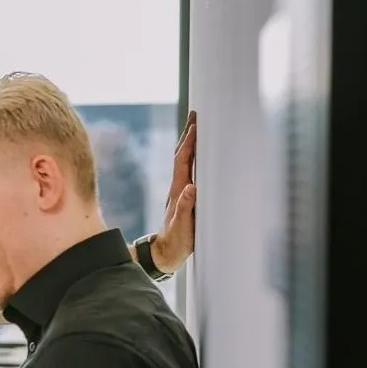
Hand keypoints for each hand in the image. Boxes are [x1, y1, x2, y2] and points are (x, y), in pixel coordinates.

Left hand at [151, 110, 197, 273]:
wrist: (166, 253)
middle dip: (189, 134)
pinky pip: (190, 171)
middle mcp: (178, 186)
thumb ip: (185, 208)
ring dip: (192, 143)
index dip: (189, 142)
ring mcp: (181, 191)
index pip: (183, 160)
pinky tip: (200, 155)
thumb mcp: (183, 226)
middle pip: (183, 155)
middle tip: (196, 114)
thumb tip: (190, 188)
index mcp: (178, 190)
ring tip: (198, 126)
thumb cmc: (176, 242)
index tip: (196, 124)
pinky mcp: (185, 197)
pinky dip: (195, 158)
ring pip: (186, 162)